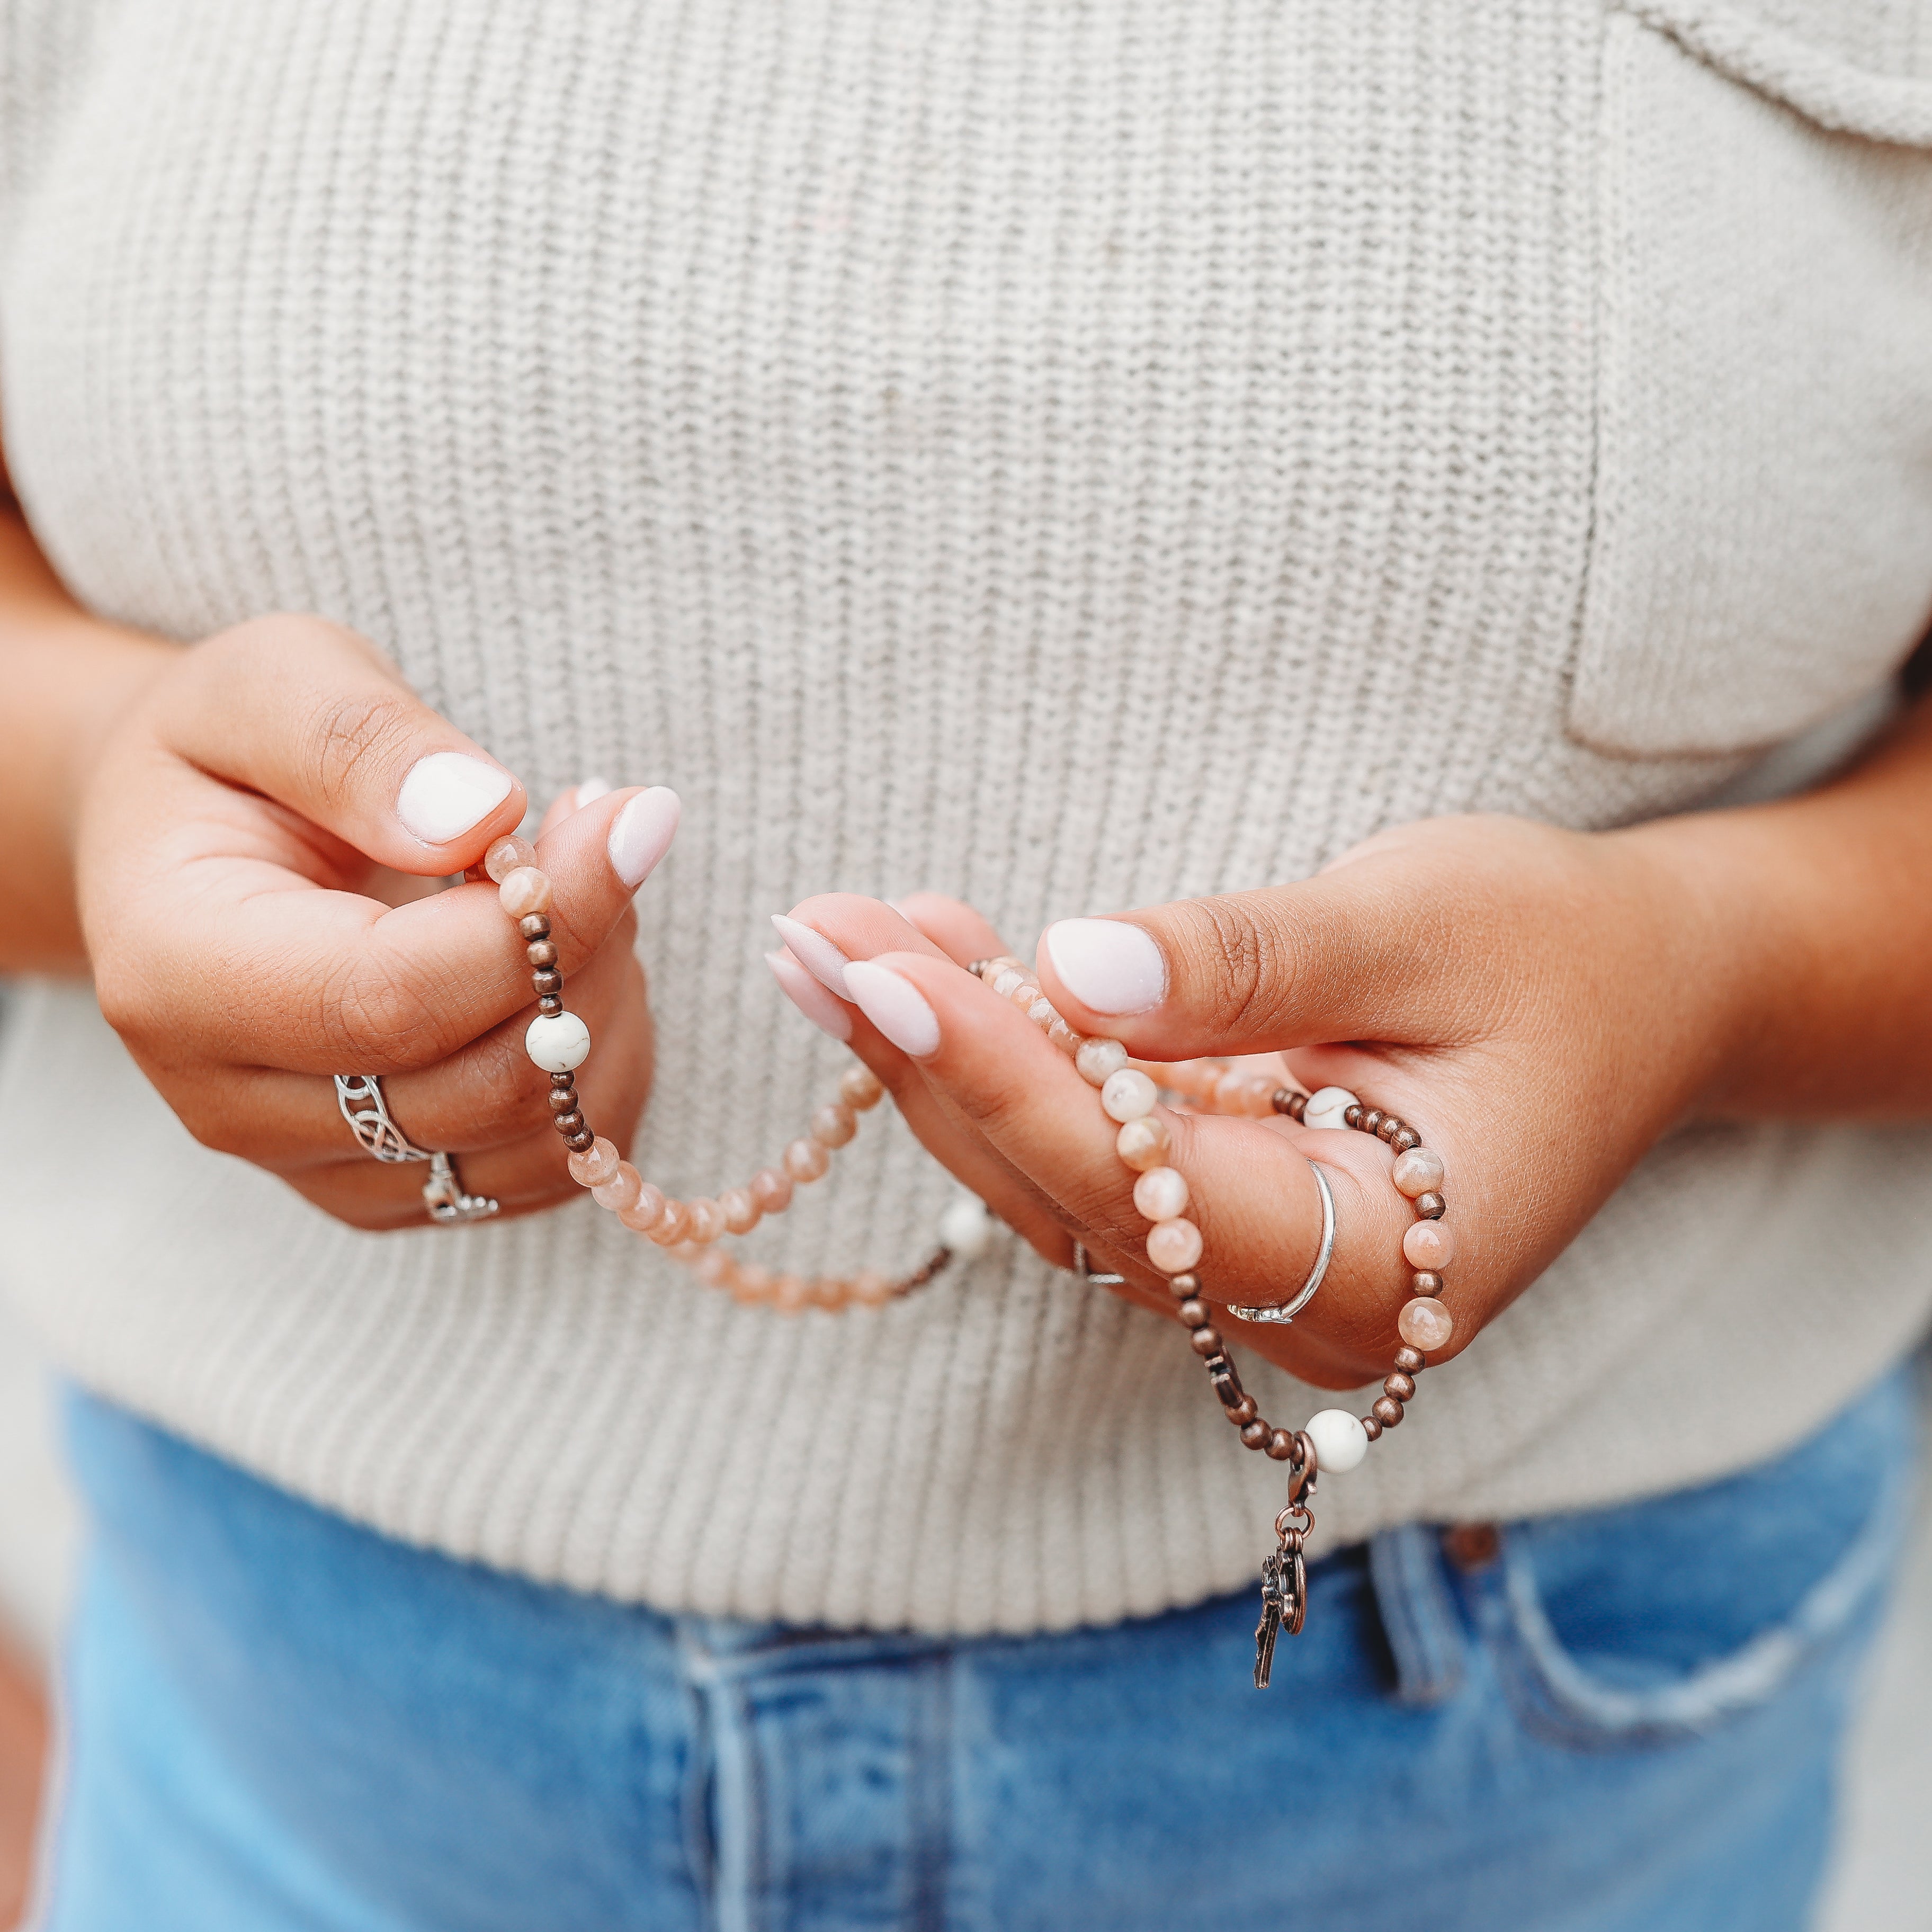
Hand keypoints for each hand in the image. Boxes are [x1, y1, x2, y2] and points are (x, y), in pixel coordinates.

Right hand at [76, 614, 677, 1227]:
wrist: (197, 842)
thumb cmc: (234, 753)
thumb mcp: (273, 683)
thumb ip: (361, 743)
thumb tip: (481, 821)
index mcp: (177, 976)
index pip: (392, 1000)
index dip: (540, 924)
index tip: (632, 821)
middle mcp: (233, 1104)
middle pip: (483, 1083)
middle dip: (585, 953)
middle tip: (603, 831)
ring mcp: (316, 1165)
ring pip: (536, 1139)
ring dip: (606, 1009)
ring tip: (578, 888)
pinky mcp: (394, 1186)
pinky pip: (550, 1168)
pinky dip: (600, 1068)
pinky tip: (574, 965)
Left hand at [774, 813, 1741, 1388]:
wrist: (1648, 991)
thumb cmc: (1565, 950)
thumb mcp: (1428, 925)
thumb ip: (1250, 963)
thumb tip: (1071, 966)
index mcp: (1392, 1264)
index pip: (1152, 1187)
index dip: (1006, 1078)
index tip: (880, 978)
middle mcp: (1312, 1305)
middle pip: (1075, 1198)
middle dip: (935, 1065)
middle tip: (812, 941)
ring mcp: (1262, 1271)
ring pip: (1058, 1181)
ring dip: (939, 1061)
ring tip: (830, 941)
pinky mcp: (1228, 1215)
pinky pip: (1087, 1149)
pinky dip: (1001, 1057)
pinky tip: (920, 964)